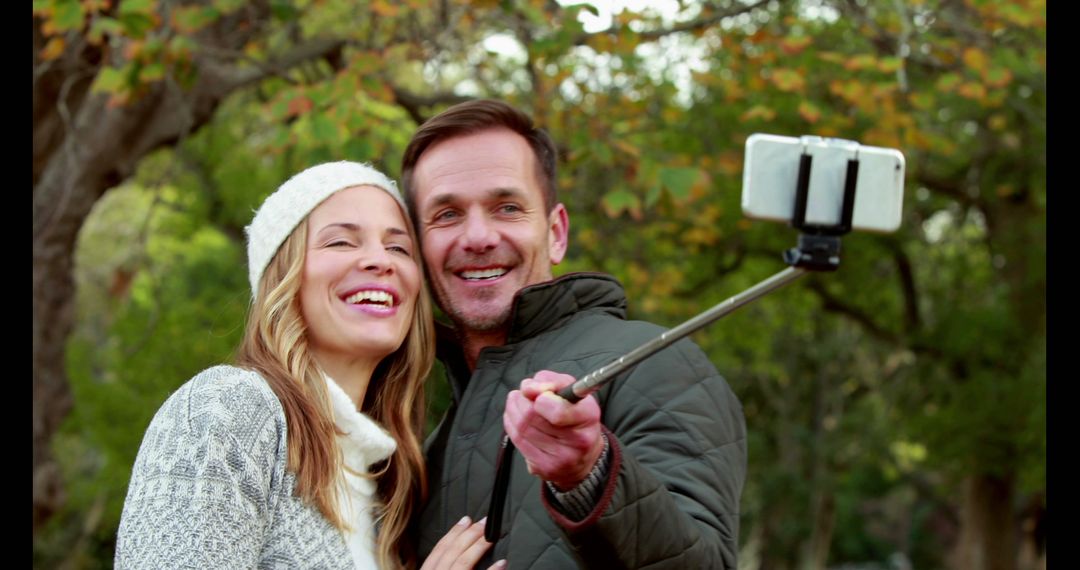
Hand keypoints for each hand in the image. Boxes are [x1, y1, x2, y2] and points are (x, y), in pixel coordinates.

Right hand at [420, 516, 503, 569]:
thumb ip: (440, 564)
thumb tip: (454, 548)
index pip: (439, 550)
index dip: (453, 533)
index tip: (466, 519)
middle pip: (452, 552)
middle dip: (469, 534)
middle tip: (484, 522)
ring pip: (463, 562)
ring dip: (479, 547)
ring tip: (493, 537)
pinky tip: (502, 563)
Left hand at [503, 370, 604, 489]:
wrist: (583, 456)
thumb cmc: (575, 415)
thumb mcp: (571, 390)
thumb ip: (550, 381)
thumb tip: (527, 388)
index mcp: (588, 417)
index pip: (558, 411)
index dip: (540, 398)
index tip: (538, 394)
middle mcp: (578, 442)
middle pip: (532, 417)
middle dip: (521, 400)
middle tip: (522, 393)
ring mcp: (561, 459)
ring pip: (522, 429)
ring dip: (513, 410)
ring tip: (517, 401)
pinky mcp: (544, 468)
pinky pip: (518, 442)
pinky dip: (511, 425)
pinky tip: (515, 418)